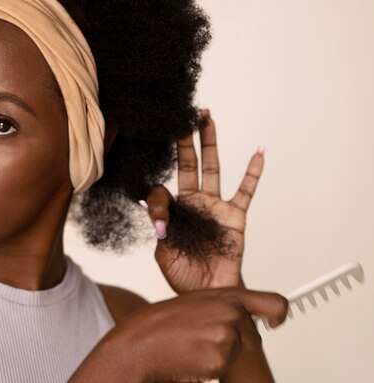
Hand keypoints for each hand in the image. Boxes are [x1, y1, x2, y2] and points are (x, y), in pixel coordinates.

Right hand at [70, 287, 287, 382]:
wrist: (138, 344)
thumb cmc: (158, 325)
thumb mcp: (194, 305)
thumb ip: (222, 307)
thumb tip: (244, 318)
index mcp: (224, 294)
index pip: (273, 303)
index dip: (278, 314)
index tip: (274, 322)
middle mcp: (231, 311)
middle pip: (253, 336)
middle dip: (235, 343)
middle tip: (202, 341)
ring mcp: (227, 334)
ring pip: (238, 353)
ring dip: (220, 356)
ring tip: (191, 347)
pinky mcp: (221, 357)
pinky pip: (225, 368)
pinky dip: (210, 368)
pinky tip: (190, 358)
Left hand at [146, 108, 263, 293]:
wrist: (208, 293)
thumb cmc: (185, 275)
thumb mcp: (163, 252)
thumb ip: (160, 229)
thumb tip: (152, 208)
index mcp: (174, 211)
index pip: (162, 189)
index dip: (158, 199)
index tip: (161, 219)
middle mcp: (194, 202)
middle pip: (188, 164)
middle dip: (184, 141)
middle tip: (182, 117)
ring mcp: (215, 206)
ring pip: (213, 168)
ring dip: (210, 144)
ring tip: (207, 120)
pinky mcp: (235, 215)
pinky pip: (245, 190)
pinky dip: (253, 172)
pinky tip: (258, 152)